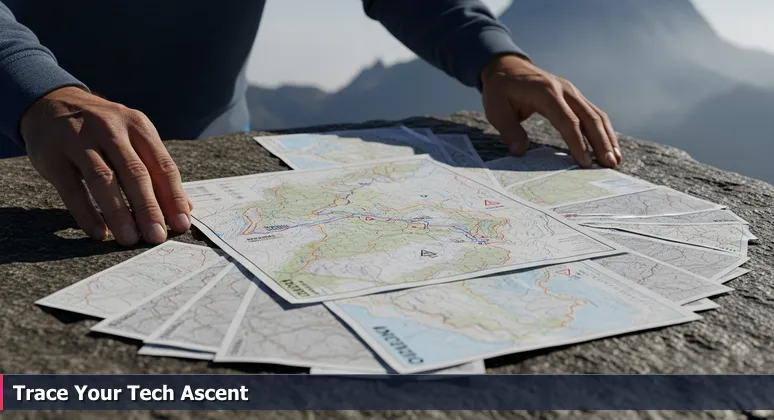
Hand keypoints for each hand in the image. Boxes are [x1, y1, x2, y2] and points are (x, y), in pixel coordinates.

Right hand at [20, 86, 191, 245]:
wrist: (51, 103)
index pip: (162, 165)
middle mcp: (111, 129)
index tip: (182, 224)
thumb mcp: (132, 138)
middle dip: (149, 208)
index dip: (173, 197)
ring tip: (130, 239)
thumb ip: (156, 170)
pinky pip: (72, 188)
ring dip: (119, 213)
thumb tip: (184, 209)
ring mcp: (79, 140)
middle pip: (135, 173)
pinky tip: (99, 232)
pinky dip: (86, 213)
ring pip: (104, 179)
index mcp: (138, 126)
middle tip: (157, 236)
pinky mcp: (52, 155)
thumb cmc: (102, 131)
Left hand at [480, 54, 621, 167]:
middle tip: (610, 164)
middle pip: (589, 117)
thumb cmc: (500, 90)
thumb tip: (520, 152)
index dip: (578, 143)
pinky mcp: (573, 97)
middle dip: (601, 142)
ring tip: (615, 160)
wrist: (506, 67)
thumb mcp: (496, 110)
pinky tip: (608, 146)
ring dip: (607, 137)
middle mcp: (564, 90)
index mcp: (546, 92)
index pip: (568, 121)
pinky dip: (602, 130)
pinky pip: (592, 113)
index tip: (585, 162)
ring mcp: (571, 92)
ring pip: (596, 115)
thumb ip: (509, 131)